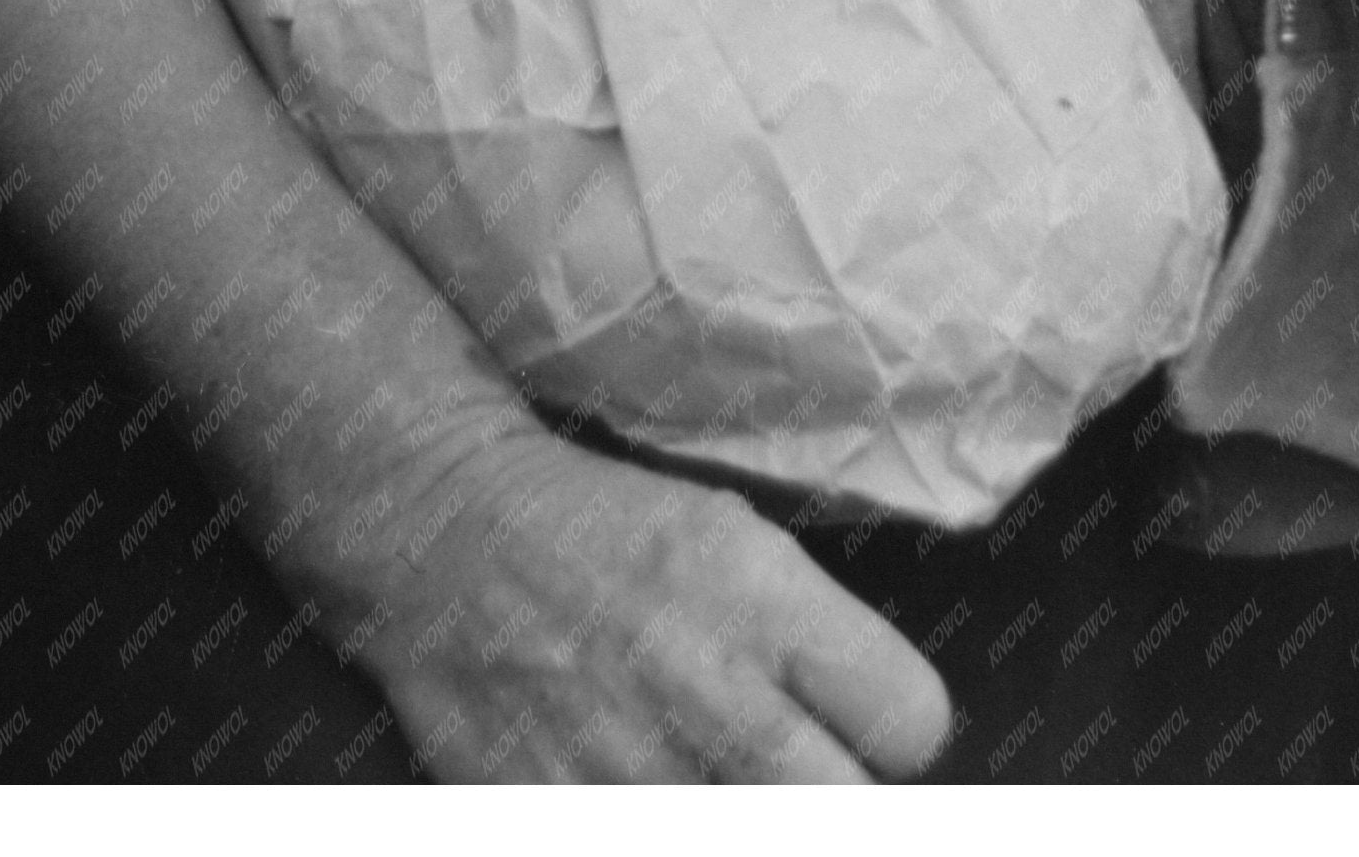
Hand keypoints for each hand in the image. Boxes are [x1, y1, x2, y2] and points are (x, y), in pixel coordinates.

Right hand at [333, 422, 952, 782]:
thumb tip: (888, 747)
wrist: (449, 533)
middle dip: (828, 799)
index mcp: (764, 600)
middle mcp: (706, 688)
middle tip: (792, 773)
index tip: (864, 732)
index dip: (896, 737)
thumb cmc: (607, 533)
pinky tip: (635, 782)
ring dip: (735, 811)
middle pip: (841, 812)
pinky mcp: (554, 812)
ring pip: (746, 841)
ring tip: (705, 770)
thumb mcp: (734, 542)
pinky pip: (642, 846)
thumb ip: (814, 646)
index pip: (910, 723)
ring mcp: (628, 766)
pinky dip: (650, 820)